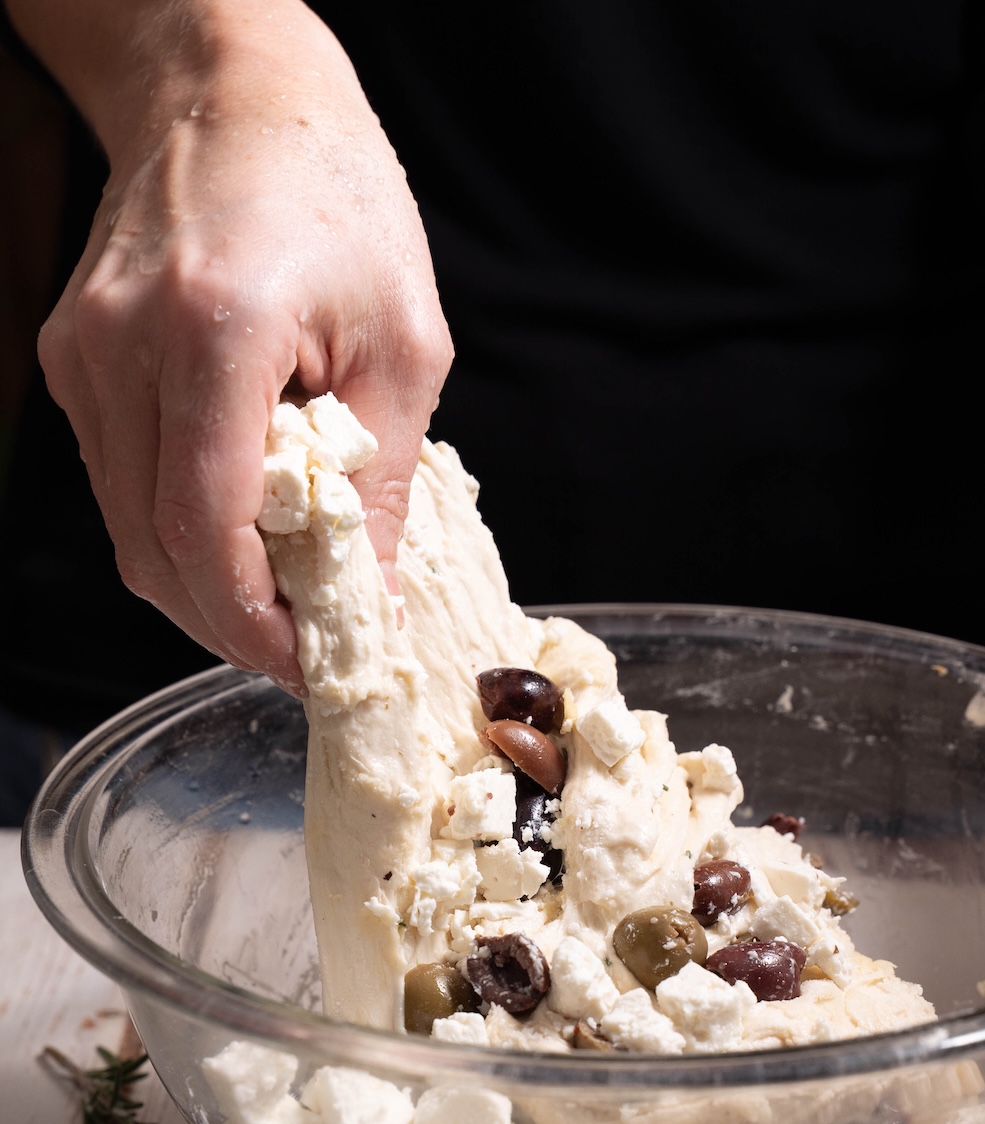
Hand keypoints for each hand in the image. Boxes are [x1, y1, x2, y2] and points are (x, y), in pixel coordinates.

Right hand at [31, 2, 451, 691]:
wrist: (233, 93)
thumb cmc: (340, 201)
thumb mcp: (406, 344)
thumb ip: (380, 482)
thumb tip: (365, 599)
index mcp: (215, 333)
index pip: (206, 529)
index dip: (255, 623)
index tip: (312, 664)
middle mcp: (124, 347)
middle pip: (154, 549)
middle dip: (232, 624)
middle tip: (306, 652)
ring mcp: (83, 355)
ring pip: (128, 529)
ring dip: (205, 587)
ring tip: (285, 603)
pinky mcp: (73, 360)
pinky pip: (122, 482)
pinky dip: (180, 530)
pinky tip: (244, 535)